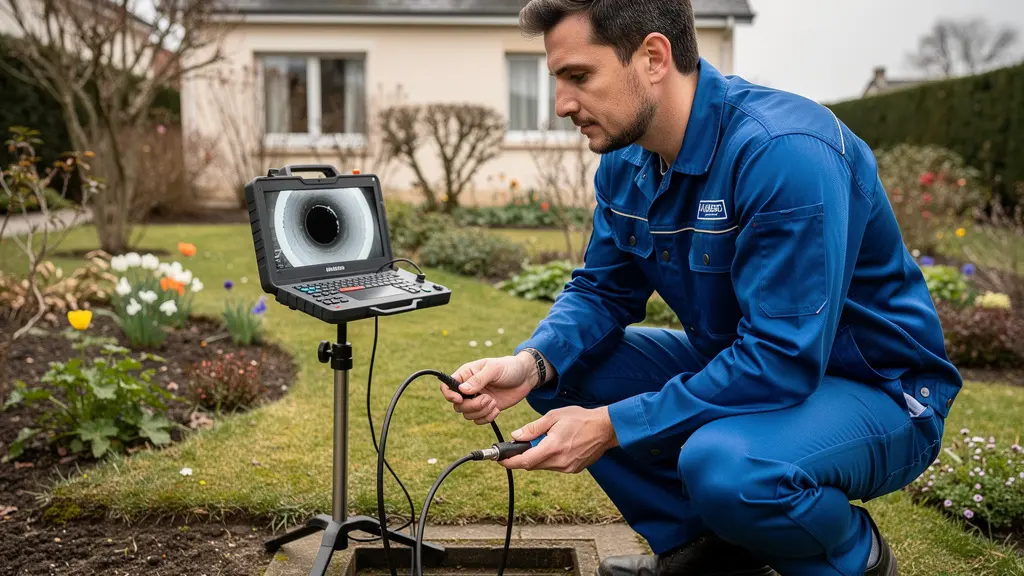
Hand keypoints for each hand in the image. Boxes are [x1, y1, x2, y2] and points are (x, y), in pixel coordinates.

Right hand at [439, 353, 536, 423]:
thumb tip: (462, 390)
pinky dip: (487, 418)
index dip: (449, 395)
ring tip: (494, 402)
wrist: (526, 377)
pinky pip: (478, 420)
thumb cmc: (509, 367)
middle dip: (472, 406)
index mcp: (466, 375)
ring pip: (467, 415)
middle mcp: (468, 388)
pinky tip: (497, 409)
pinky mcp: (486, 409)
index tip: (460, 398)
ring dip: (481, 412)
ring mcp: (477, 400)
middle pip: (457, 405)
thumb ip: (478, 379)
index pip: (447, 386)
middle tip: (487, 399)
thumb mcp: (494, 369)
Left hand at [500, 406, 618, 472]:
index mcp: (553, 447)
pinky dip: (549, 458)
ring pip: (544, 466)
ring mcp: (568, 467)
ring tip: (546, 440)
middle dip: (524, 456)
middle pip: (533, 464)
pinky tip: (557, 445)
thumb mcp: (553, 416)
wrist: (605, 428)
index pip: (525, 461)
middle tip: (522, 444)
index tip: (500, 460)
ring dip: (538, 456)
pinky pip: (554, 466)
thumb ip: (533, 428)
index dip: (510, 462)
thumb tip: (516, 436)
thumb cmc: (580, 419)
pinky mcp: (574, 469)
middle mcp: (560, 462)